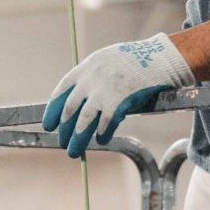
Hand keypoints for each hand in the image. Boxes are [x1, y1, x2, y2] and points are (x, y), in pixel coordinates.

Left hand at [44, 34, 192, 157]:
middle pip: (70, 110)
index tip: (49, 124)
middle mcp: (90, 79)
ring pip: (83, 121)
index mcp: (86, 68)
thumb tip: (85, 105)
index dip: (53, 110)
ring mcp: (103, 91)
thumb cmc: (137, 61)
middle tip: (62, 143)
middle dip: (64, 129)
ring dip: (77, 139)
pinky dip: (102, 134)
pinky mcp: (117, 102)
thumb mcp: (108, 62)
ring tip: (74, 151)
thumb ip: (94, 79)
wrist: (159, 58)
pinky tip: (101, 141)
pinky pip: (105, 124)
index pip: (62, 91)